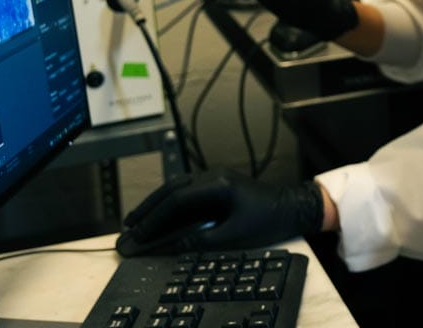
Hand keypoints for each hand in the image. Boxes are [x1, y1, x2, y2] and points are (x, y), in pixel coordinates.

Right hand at [116, 169, 325, 256]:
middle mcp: (213, 176)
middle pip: (171, 190)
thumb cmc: (268, 219)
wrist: (293, 207)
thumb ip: (200, 240)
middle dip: (148, 209)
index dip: (154, 219)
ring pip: (176, 188)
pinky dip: (170, 204)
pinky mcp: (217, 185)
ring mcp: (215, 178)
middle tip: (129, 226)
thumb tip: (171, 246)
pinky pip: (186, 192)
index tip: (139, 234)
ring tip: (137, 221)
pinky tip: (161, 216)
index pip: (176, 200)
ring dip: (156, 205)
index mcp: (217, 184)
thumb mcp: (234, 236)